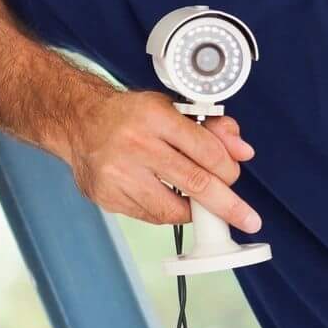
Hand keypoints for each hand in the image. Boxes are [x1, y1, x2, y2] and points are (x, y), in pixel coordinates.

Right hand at [63, 89, 259, 229]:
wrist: (79, 122)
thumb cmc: (130, 116)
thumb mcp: (173, 109)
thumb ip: (212, 129)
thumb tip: (243, 152)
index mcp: (154, 117)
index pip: (206, 150)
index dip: (228, 169)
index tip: (233, 177)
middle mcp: (135, 145)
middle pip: (195, 183)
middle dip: (227, 205)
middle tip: (248, 219)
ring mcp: (118, 174)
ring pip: (172, 208)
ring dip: (195, 211)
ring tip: (201, 204)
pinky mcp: (107, 196)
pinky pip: (150, 216)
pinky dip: (168, 212)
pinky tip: (170, 200)